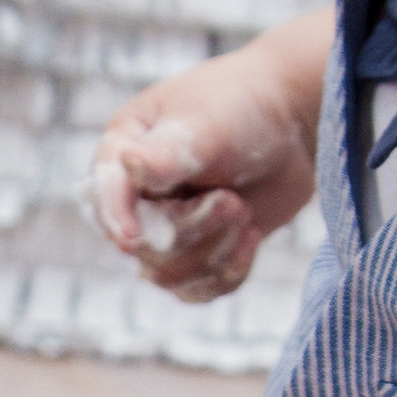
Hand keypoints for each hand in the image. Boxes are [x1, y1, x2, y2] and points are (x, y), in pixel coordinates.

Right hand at [87, 20, 324, 302]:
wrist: (292, 123)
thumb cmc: (242, 108)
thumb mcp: (206, 125)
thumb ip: (168, 152)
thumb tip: (128, 163)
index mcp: (122, 153)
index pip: (104, 194)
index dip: (116, 217)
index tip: (131, 237)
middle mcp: (135, 197)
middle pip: (142, 245)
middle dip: (192, 230)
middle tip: (233, 202)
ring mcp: (165, 229)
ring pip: (169, 274)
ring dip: (213, 252)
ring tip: (244, 212)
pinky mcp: (198, 253)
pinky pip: (197, 289)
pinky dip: (227, 272)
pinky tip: (251, 238)